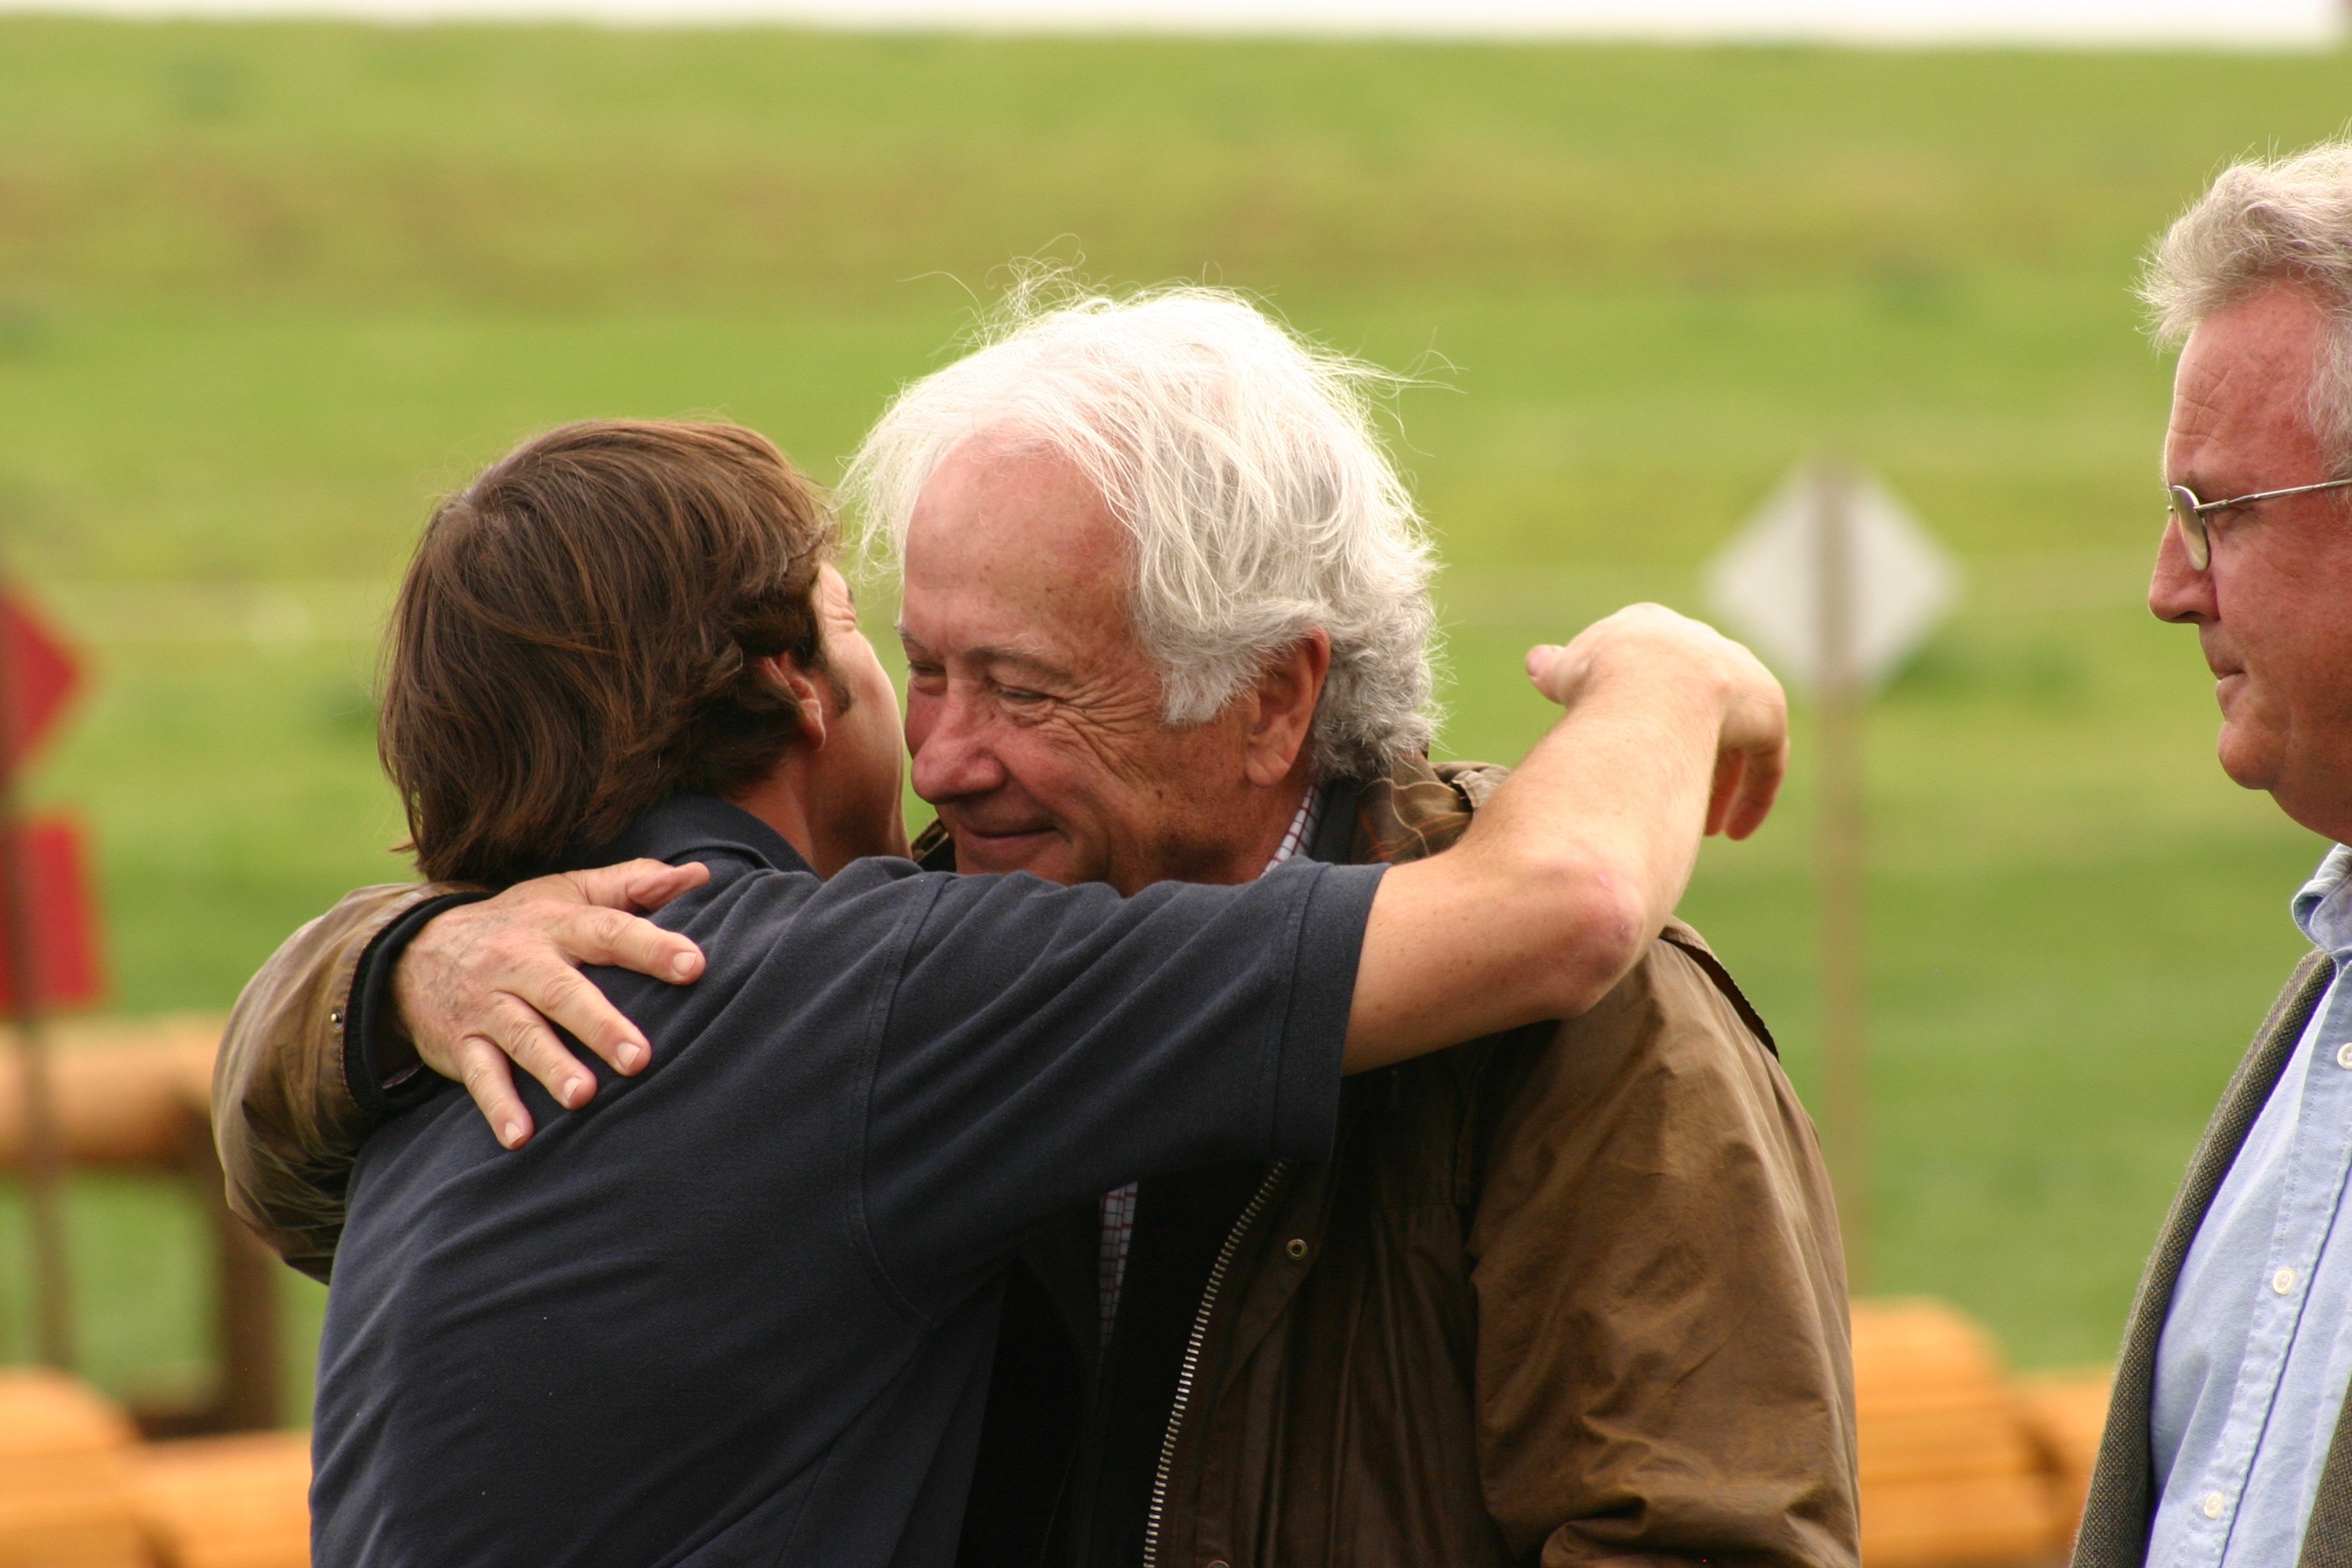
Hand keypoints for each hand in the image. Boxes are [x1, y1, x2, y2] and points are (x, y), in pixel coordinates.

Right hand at [393, 860, 711, 1148]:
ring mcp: (488, 1004)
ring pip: (521, 1035)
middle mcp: (521, 962)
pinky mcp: (462, 1043)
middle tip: (640, 1058)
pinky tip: (521, 1137)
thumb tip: (699, 875)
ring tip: (583, 1098)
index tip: (694, 967)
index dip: (652, 947)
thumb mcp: (569, 893)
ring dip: (551, 1067)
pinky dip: (498, 1106)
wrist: (415, 950)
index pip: (610, 931)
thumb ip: (633, 884)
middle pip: (563, 992)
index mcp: (558, 924)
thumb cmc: (520, 924)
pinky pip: (479, 1076)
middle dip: (600, 1025)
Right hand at [1526, 604, 1788, 840]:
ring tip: (1704, 827)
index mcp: (1651, 628)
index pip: (1648, 672)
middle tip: (1673, 795)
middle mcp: (1702, 643)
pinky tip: (1733, 832)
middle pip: (1696, 708)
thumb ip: (1558, 668)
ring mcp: (1739, 674)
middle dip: (1685, 752)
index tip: (1628, 751)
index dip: (1638, 717)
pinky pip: (1765, 760)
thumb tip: (1538, 661)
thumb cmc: (1595, 681)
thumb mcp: (1566, 672)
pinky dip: (1751, 796)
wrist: (1646, 684)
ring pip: (1733, 739)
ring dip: (1718, 785)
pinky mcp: (1767, 709)